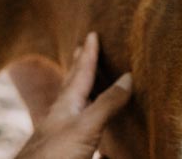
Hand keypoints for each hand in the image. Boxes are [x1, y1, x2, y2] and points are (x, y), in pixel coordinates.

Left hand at [15, 33, 131, 158]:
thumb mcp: (85, 124)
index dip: (89, 53)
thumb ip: (106, 102)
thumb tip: (127, 76)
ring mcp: (61, 134)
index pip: (81, 73)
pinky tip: (86, 124)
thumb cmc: (54, 154)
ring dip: (82, 92)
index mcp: (66, 105)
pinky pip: (79, 130)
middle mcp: (62, 116)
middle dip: (79, 68)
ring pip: (75, 107)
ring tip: (85, 83)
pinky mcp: (64, 151)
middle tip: (80, 50)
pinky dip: (86, 120)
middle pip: (73, 86)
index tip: (92, 34)